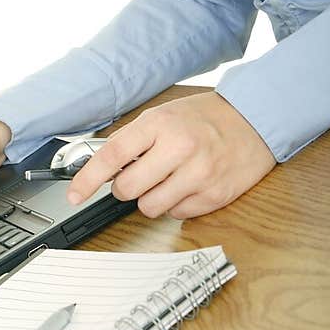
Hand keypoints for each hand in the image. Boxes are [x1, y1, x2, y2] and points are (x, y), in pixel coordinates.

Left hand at [66, 92, 275, 219]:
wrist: (255, 120)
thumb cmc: (205, 118)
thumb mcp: (164, 115)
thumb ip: (133, 139)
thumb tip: (102, 167)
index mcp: (160, 124)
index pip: (112, 157)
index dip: (87, 179)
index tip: (74, 194)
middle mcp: (179, 148)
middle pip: (128, 188)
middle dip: (125, 188)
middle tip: (137, 177)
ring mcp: (199, 174)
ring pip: (150, 207)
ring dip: (150, 199)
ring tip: (166, 180)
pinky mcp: (215, 196)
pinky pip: (176, 214)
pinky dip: (174, 204)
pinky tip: (186, 185)